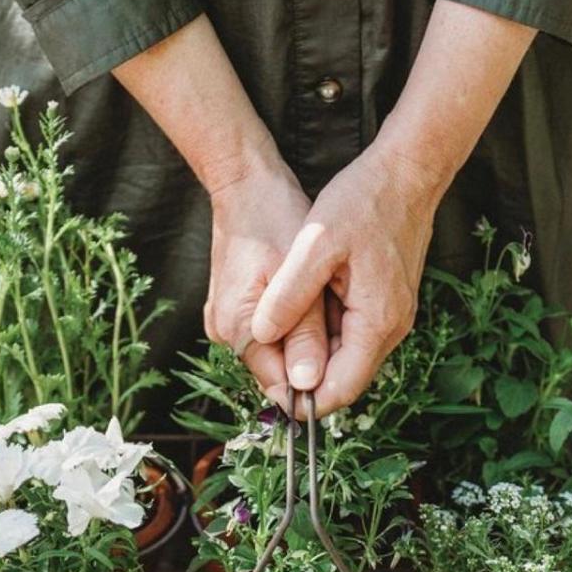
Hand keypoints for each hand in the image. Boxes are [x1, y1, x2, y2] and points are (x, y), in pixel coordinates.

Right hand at [205, 147, 327, 409]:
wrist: (247, 184)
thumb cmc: (276, 218)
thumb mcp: (304, 276)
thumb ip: (306, 335)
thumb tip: (308, 386)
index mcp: (238, 328)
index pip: (280, 386)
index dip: (316, 387)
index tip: (347, 368)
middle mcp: (225, 333)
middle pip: (279, 372)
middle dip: (313, 359)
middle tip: (342, 327)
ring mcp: (225, 323)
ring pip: (278, 353)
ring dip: (307, 342)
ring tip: (328, 308)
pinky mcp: (233, 310)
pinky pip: (272, 333)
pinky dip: (296, 326)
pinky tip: (312, 301)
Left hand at [251, 141, 443, 416]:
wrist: (408, 171)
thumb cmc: (364, 200)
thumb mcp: (315, 243)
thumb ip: (289, 294)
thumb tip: (262, 336)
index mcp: (376, 323)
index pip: (339, 390)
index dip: (302, 400)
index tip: (268, 391)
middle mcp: (391, 330)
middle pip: (343, 380)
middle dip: (304, 379)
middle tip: (264, 359)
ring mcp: (393, 319)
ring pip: (346, 360)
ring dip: (312, 356)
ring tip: (277, 333)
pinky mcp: (387, 305)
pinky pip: (353, 337)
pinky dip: (324, 336)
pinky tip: (299, 313)